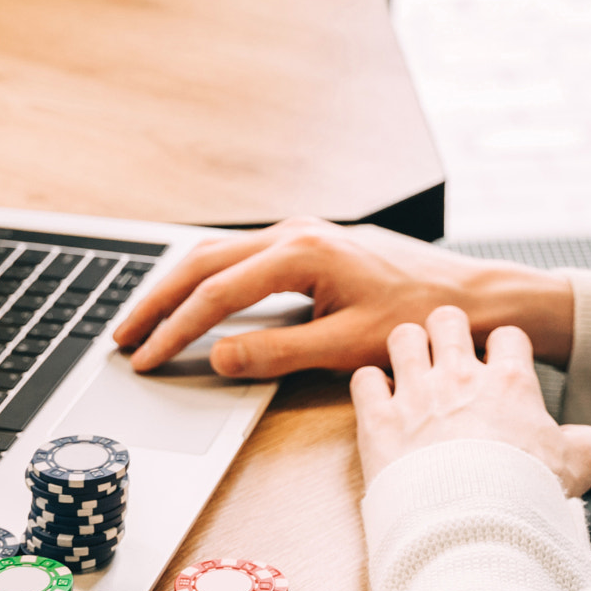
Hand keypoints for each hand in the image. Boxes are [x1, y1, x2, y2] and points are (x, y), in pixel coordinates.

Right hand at [113, 217, 574, 377]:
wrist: (470, 296)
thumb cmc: (419, 318)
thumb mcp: (347, 346)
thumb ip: (277, 352)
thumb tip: (216, 357)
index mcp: (303, 252)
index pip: (217, 292)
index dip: (174, 328)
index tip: (145, 358)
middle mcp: (296, 233)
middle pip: (202, 262)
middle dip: (156, 301)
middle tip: (121, 339)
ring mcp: (301, 234)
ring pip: (216, 254)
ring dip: (176, 287)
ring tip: (142, 322)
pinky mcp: (307, 244)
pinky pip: (239, 257)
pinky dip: (204, 279)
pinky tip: (190, 301)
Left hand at [352, 306, 590, 498]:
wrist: (475, 526)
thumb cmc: (526, 497)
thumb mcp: (577, 467)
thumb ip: (584, 444)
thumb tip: (587, 440)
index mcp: (509, 382)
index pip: (507, 335)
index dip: (502, 350)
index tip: (498, 369)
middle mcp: (460, 377)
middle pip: (448, 319)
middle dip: (446, 333)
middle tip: (445, 358)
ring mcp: (416, 395)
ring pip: (402, 337)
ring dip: (405, 351)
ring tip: (408, 371)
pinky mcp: (379, 420)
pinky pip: (364, 379)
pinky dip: (369, 388)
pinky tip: (378, 403)